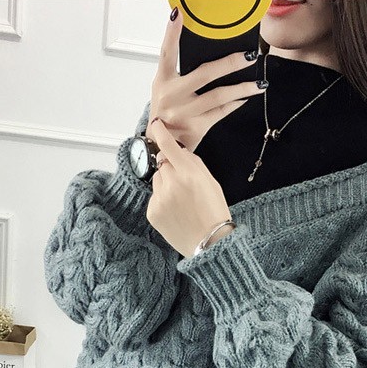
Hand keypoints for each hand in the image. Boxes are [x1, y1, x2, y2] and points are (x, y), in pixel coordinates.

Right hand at [144, 7, 265, 152]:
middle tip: (250, 56)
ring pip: (219, 95)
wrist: (160, 144)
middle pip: (205, 74)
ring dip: (243, 88)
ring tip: (260, 83)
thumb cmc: (166, 111)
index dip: (171, 33)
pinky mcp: (197, 127)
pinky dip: (236, 103)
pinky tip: (246, 97)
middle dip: (230, 64)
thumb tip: (209, 52)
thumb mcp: (164, 88)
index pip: (166, 53)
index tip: (179, 14)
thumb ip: (179, 72)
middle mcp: (172, 95)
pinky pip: (222, 112)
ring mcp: (186, 112)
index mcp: (163, 80)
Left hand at [146, 118, 234, 258]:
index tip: (156, 125)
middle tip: (185, 186)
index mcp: (188, 174)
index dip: (160, 132)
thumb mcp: (211, 182)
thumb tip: (179, 152)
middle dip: (171, 169)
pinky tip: (175, 212)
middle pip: (163, 164)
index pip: (168, 146)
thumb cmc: (214, 213)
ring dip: (166, 185)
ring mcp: (159, 199)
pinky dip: (162, 201)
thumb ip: (194, 164)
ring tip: (181, 202)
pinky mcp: (152, 212)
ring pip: (157, 181)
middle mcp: (171, 184)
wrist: (209, 243)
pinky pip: (154, 198)